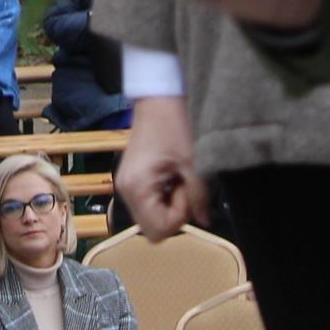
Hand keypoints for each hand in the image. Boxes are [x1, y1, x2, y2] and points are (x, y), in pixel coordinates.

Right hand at [118, 95, 211, 239]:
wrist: (157, 100)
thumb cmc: (174, 126)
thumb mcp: (192, 162)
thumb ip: (198, 196)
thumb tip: (205, 221)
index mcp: (137, 188)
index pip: (158, 230)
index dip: (179, 217)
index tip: (188, 192)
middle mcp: (125, 191)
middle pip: (152, 228)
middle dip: (174, 215)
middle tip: (184, 188)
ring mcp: (125, 186)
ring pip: (149, 217)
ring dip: (168, 207)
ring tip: (178, 180)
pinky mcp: (129, 180)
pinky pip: (146, 203)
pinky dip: (161, 199)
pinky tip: (170, 179)